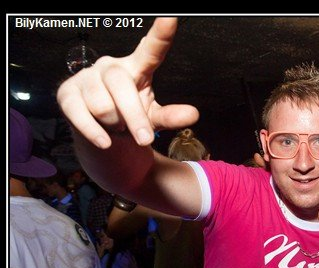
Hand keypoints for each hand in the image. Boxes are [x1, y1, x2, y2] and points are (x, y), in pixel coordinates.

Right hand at [57, 17, 198, 148]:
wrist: (102, 131)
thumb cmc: (131, 118)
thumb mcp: (154, 117)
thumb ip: (171, 116)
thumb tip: (192, 114)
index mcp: (137, 68)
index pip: (151, 50)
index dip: (160, 35)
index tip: (170, 18)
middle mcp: (112, 67)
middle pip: (122, 87)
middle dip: (135, 119)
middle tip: (143, 138)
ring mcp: (88, 77)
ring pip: (102, 106)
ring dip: (114, 125)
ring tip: (116, 125)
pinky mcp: (67, 92)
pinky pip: (80, 114)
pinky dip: (95, 133)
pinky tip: (104, 140)